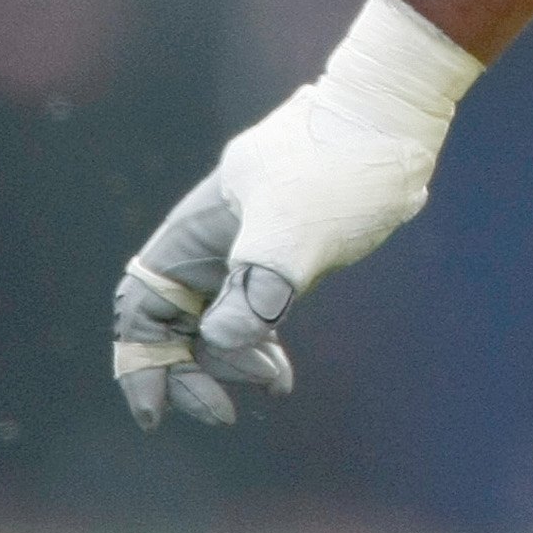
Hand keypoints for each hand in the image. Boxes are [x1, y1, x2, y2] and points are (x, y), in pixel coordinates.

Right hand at [113, 0, 473, 427]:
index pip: (142, 306)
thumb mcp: (293, 230)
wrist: (394, 118)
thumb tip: (224, 343)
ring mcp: (249, 248)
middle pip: (175, 324)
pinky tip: (283, 370)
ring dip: (234, 361)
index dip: (139, 361)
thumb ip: (255, 289)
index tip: (156, 414)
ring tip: (275, 382)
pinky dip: (262, 345)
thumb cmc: (339, 163)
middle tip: (224, 411)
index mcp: (194, 232)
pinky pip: (256, 313)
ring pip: (217, 324)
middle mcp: (212, 243)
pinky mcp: (289, 254)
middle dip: (192, 370)